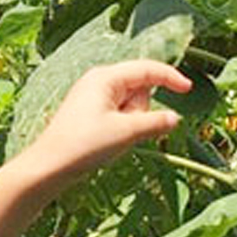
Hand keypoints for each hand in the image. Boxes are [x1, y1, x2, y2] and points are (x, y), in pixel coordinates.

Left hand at [29, 60, 191, 179]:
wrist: (48, 167)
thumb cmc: (83, 146)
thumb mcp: (126, 133)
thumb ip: (155, 123)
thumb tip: (174, 118)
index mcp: (105, 77)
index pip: (147, 69)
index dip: (170, 77)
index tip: (188, 90)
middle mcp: (97, 82)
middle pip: (138, 90)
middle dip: (140, 111)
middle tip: (122, 132)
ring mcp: (91, 99)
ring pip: (129, 107)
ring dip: (130, 124)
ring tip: (109, 140)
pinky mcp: (88, 115)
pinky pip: (117, 118)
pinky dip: (120, 130)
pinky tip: (104, 145)